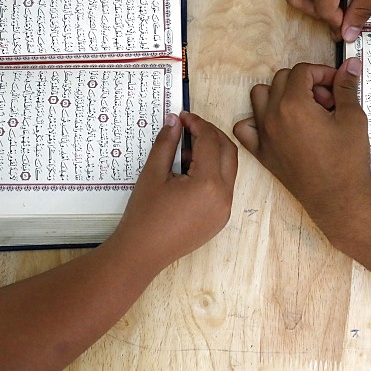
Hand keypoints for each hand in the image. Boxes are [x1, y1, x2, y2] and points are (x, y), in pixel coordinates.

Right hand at [111, 111, 237, 269]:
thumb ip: (166, 143)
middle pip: (228, 152)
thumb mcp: (153, 174)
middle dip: (211, 134)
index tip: (182, 116)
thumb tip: (174, 120)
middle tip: (189, 126)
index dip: (197, 124)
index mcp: (208, 184)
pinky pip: (223, 187)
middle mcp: (224, 196)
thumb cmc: (144, 215)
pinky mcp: (219, 219)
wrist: (141, 254)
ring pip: (228, 169)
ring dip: (212, 153)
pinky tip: (188, 172)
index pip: (210, 142)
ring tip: (183, 152)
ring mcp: (224, 210)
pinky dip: (212, 172)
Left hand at [233, 59, 370, 238]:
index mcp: (294, 105)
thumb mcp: (352, 118)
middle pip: (281, 79)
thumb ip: (346, 87)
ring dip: (280, 94)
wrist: (338, 199)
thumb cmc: (347, 162)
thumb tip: (350, 65)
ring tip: (304, 109)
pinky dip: (257, 120)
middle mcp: (273, 116)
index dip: (322, 73)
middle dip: (305, 83)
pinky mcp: (262, 152)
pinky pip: (245, 128)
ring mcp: (264, 135)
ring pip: (260, 96)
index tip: (336, 84)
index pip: (302, 71)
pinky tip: (279, 125)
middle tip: (326, 100)